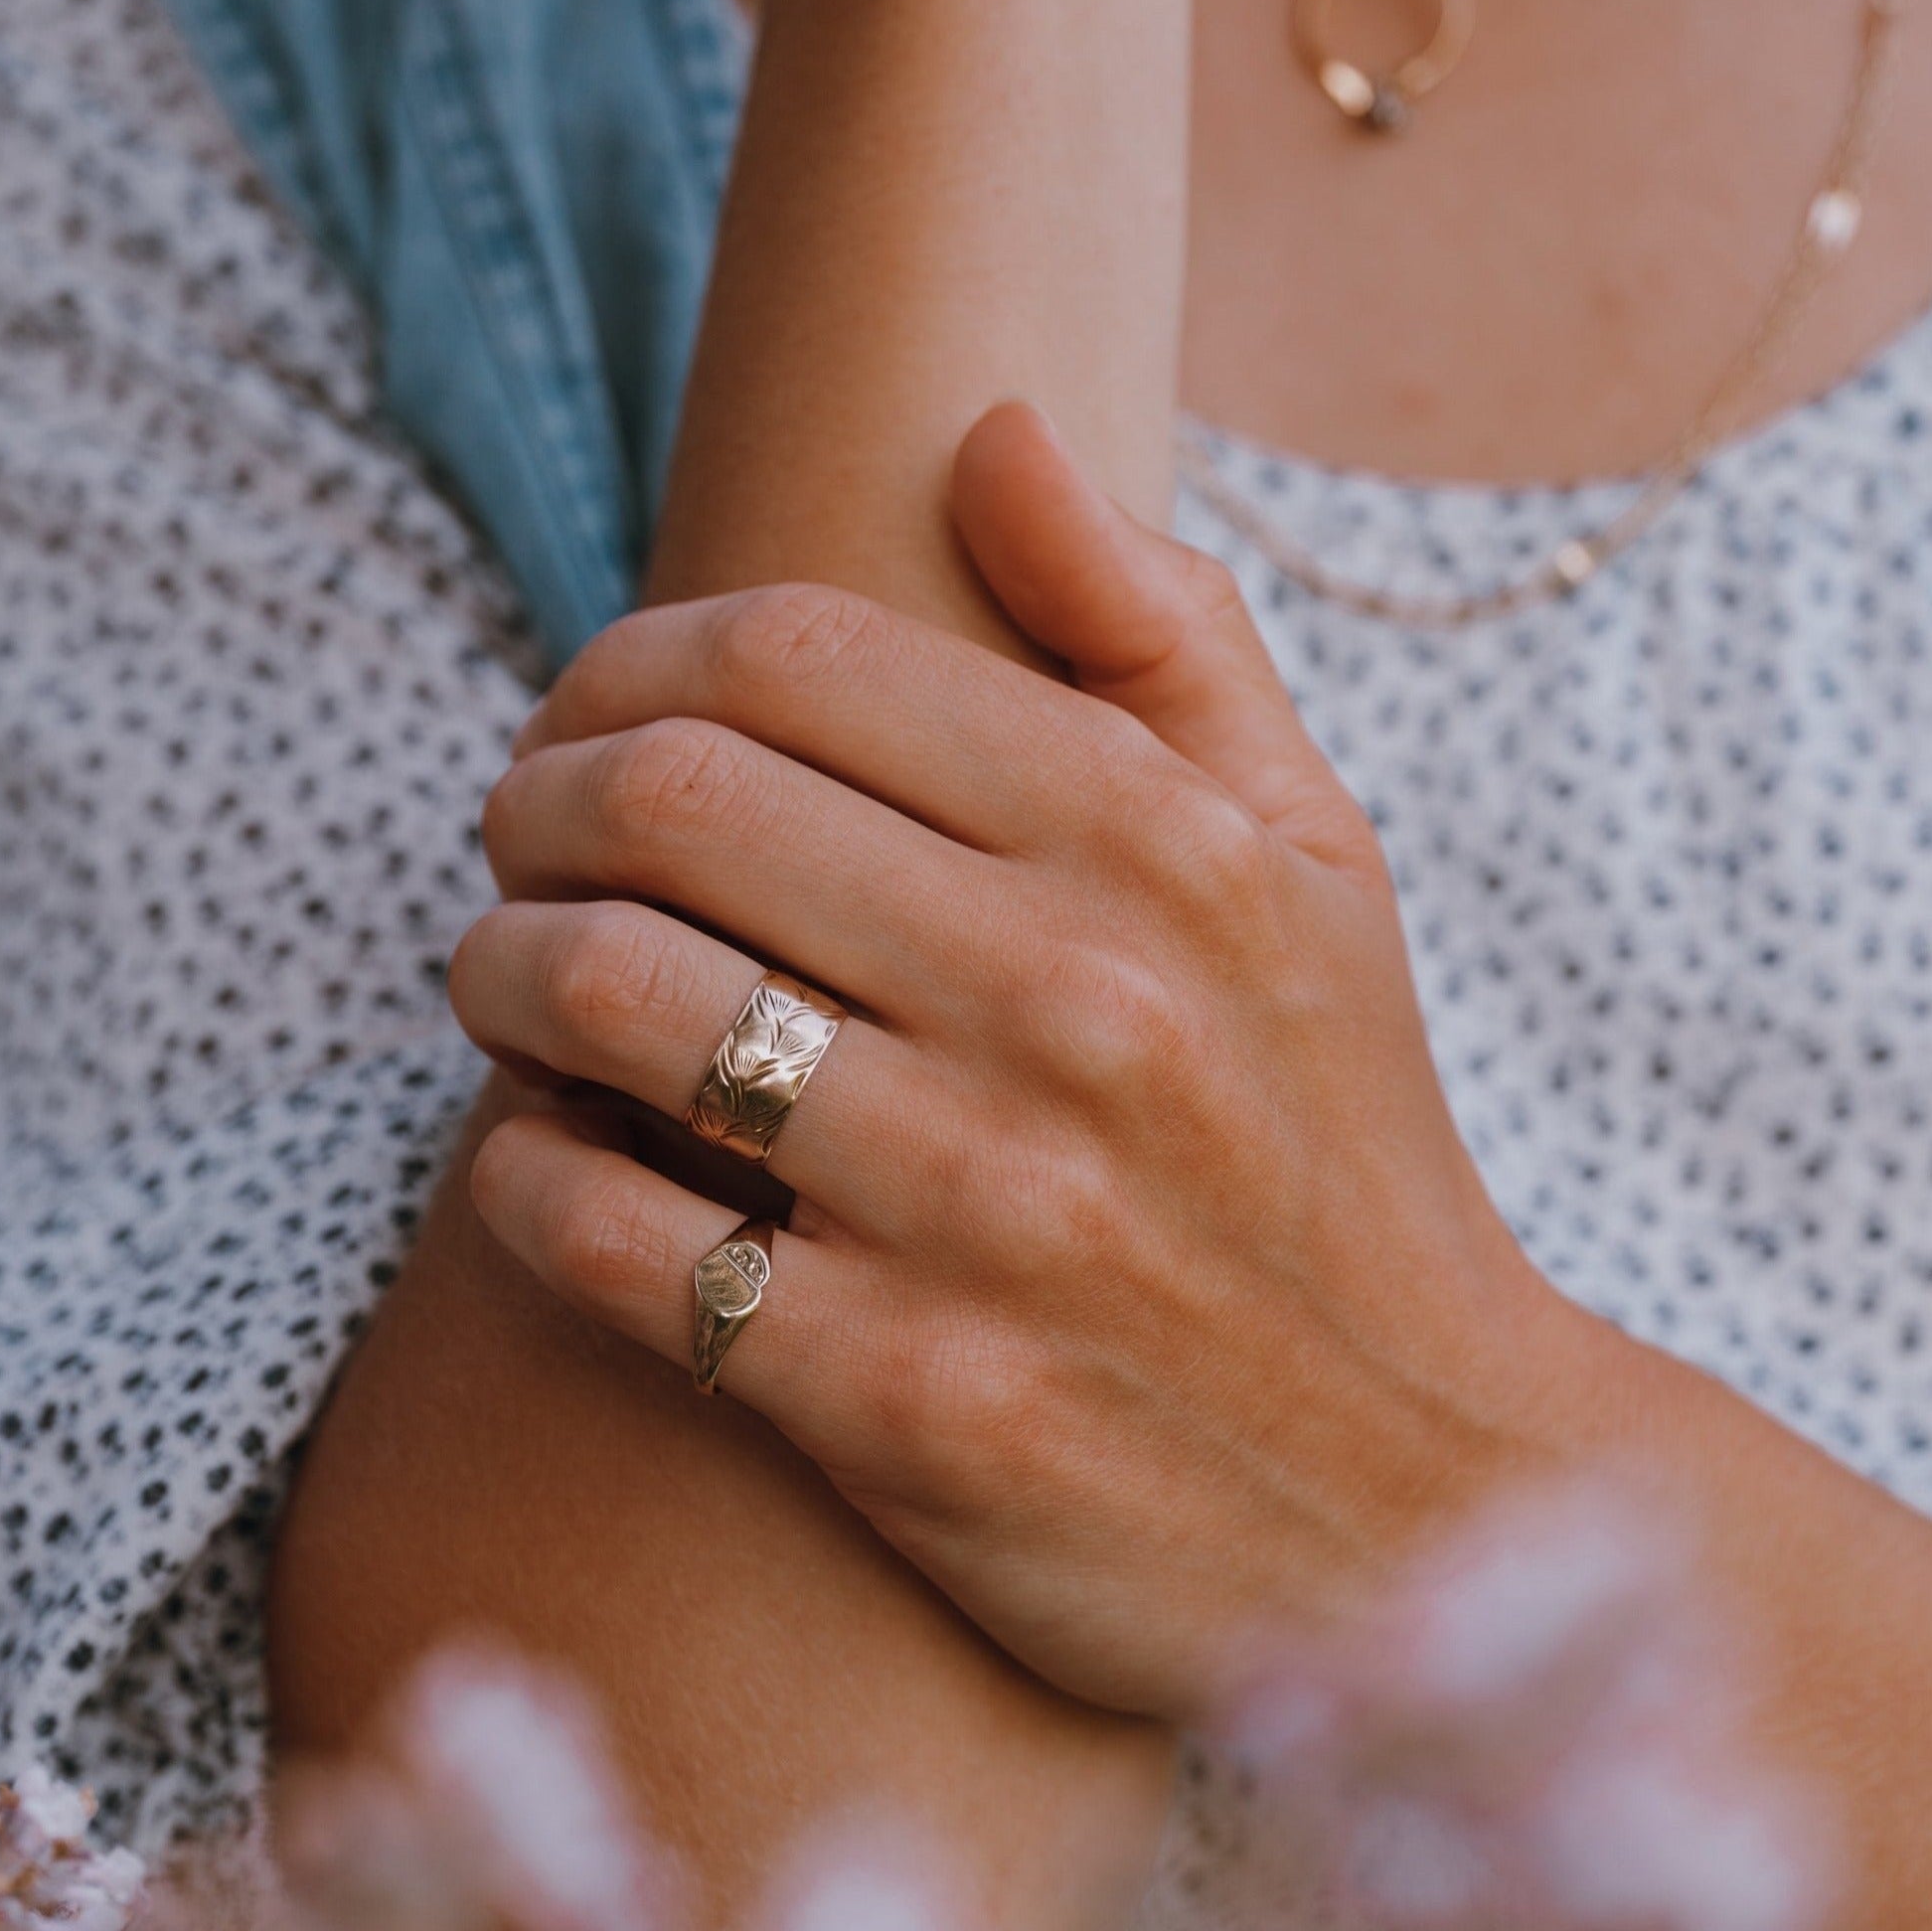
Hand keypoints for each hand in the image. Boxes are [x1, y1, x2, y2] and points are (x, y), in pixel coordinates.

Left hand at [453, 407, 1583, 1720]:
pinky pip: (606, 1241)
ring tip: (505, 987)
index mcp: (1163, 847)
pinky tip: (545, 1166)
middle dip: (530, 801)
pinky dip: (523, 1182)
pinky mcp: (906, 1403)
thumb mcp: (1323, 871)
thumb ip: (1167, 638)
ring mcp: (988, 1211)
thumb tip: (993, 428)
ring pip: (608, 1003)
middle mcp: (1078, 1006)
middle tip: (515, 843)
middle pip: (667, 802)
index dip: (630, 662)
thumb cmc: (1342, 1158)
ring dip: (497, 973)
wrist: (1434, 1502)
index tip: (594, 722)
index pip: (791, 655)